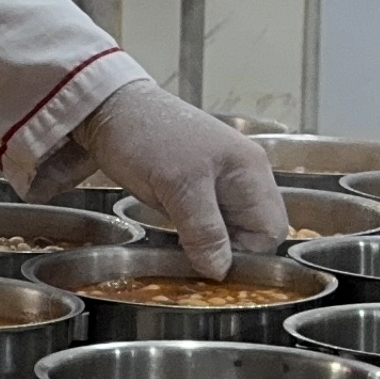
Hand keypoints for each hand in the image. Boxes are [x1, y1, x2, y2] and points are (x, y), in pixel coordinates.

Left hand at [53, 79, 284, 277]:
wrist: (109, 107)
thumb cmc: (147, 137)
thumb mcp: (178, 186)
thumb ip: (205, 230)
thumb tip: (220, 271)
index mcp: (250, 171)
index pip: (270, 230)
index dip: (247, 254)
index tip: (213, 265)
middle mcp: (243, 176)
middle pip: (252, 231)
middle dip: (228, 250)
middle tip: (193, 258)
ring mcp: (220, 179)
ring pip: (228, 228)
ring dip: (208, 244)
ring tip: (181, 247)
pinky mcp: (195, 184)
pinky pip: (207, 219)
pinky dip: (194, 233)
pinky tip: (175, 236)